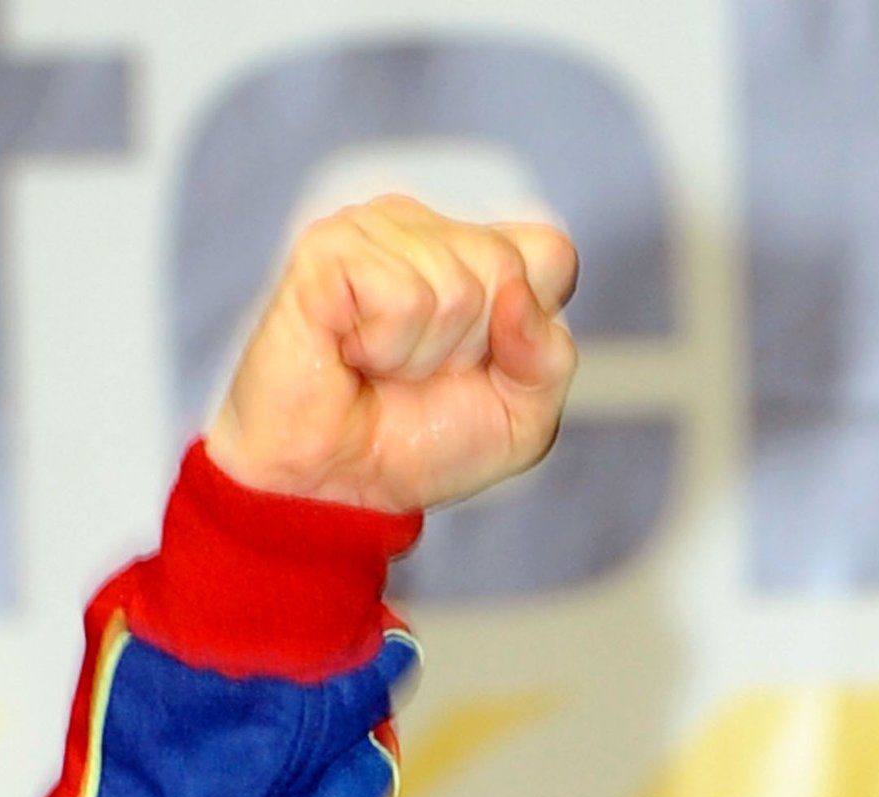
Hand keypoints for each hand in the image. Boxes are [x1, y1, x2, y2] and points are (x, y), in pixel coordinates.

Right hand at [203, 195, 579, 513]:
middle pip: (505, 265)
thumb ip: (550, 358)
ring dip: (424, 353)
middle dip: (473, 345)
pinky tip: (353, 352)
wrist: (340, 484)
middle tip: (422, 372)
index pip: (550, 252)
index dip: (531, 323)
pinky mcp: (327, 250)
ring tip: (382, 365)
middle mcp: (424, 229)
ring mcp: (371, 230)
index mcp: (476, 255)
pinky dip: (387, 346)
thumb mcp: (523, 418)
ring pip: (456, 285)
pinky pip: (404, 296)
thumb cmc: (423, 444)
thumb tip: (517, 293)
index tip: (483, 364)